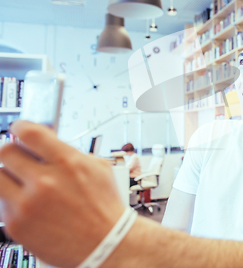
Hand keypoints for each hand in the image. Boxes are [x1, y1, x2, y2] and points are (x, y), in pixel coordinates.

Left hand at [0, 121, 124, 267]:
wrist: (105, 243)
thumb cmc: (104, 207)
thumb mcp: (98, 168)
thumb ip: (69, 151)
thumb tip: (44, 141)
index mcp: (68, 163)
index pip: (29, 133)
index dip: (20, 126)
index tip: (18, 129)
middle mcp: (45, 182)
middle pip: (6, 151)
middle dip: (12, 150)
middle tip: (18, 156)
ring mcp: (27, 204)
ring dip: (8, 175)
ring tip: (21, 181)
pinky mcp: (16, 224)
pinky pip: (1, 202)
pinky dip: (12, 199)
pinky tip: (29, 203)